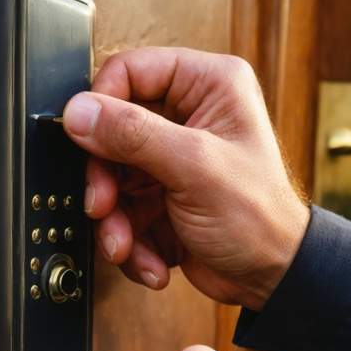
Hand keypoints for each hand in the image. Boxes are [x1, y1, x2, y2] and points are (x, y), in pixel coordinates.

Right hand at [61, 47, 308, 310]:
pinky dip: (130, 241)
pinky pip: (122, 210)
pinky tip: (152, 260)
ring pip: (111, 177)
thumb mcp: (195, 167)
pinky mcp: (159, 196)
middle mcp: (188, 115)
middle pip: (111, 130)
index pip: (130, 71)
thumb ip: (133, 134)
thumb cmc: (260, 219)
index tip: (86, 140)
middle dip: (104, 179)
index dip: (101, 105)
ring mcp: (171, 158)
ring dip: (113, 219)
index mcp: (208, 86)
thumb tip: (80, 112)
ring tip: (125, 246)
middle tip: (103, 206)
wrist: (270, 278)